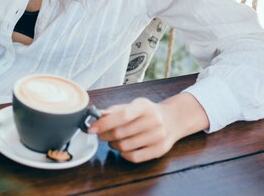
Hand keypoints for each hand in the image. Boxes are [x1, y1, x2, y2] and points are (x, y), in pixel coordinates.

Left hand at [88, 92, 208, 162]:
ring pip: (125, 146)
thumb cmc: (148, 112)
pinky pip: (134, 157)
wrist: (172, 120)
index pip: (122, 115)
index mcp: (145, 106)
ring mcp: (158, 136)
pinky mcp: (160, 150)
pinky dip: (124, 155)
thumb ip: (116, 110)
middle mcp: (154, 120)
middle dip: (105, 135)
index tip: (91, 128)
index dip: (104, 123)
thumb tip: (97, 115)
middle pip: (121, 133)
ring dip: (113, 145)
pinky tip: (123, 149)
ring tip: (113, 140)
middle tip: (100, 135)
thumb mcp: (134, 105)